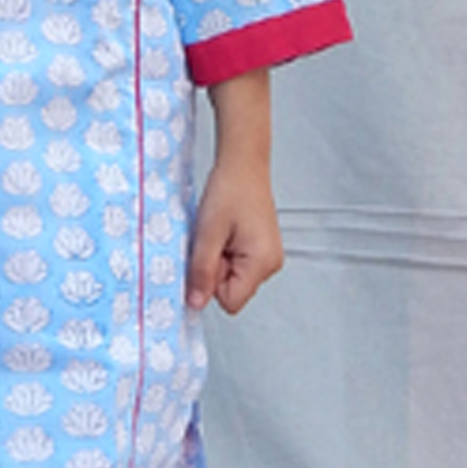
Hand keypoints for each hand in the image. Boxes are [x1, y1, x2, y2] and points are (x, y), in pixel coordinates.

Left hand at [185, 158, 283, 315]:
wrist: (242, 164)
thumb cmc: (230, 189)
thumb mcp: (207, 232)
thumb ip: (202, 271)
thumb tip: (196, 303)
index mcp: (262, 262)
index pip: (230, 301)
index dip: (210, 283)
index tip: (205, 257)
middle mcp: (270, 264)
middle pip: (231, 290)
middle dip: (214, 268)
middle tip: (212, 239)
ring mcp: (267, 257)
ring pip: (230, 276)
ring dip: (217, 258)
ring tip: (219, 231)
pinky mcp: (260, 249)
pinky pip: (235, 263)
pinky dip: (223, 250)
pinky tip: (224, 230)